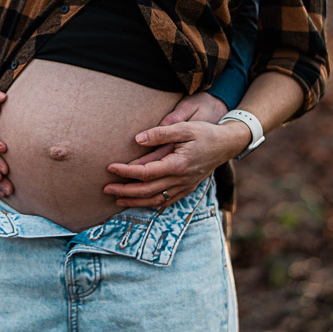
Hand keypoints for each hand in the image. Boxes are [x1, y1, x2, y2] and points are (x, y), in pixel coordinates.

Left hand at [102, 92, 227, 204]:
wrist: (227, 144)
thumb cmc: (205, 133)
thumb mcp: (184, 127)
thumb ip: (161, 133)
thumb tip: (138, 139)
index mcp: (178, 165)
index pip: (146, 173)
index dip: (126, 172)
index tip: (110, 168)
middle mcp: (180, 180)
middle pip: (147, 191)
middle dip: (125, 191)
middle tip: (105, 188)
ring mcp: (184, 186)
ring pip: (155, 200)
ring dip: (135, 201)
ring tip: (117, 199)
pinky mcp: (187, 188)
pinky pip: (166, 201)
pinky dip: (151, 204)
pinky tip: (140, 202)